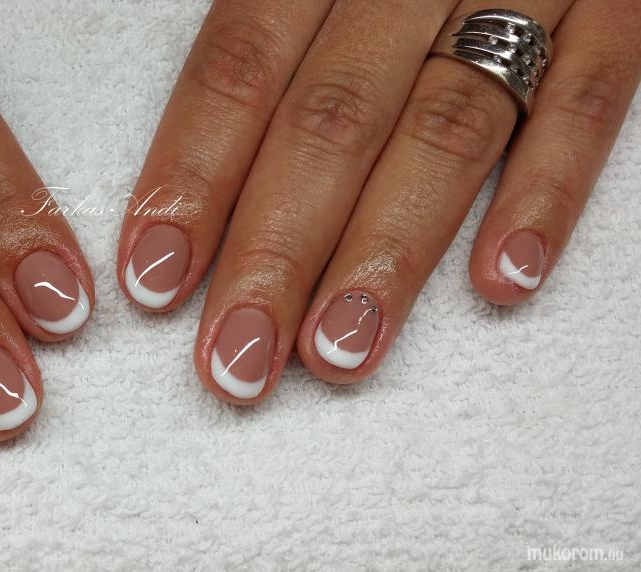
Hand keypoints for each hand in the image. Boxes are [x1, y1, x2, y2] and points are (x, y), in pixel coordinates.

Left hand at [117, 0, 639, 401]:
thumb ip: (256, 36)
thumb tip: (175, 179)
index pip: (239, 66)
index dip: (193, 175)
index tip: (153, 279)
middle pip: (331, 120)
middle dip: (276, 252)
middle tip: (236, 360)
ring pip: (447, 127)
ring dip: (389, 251)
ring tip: (339, 351)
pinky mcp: (617, 8)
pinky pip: (589, 99)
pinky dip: (548, 191)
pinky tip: (500, 282)